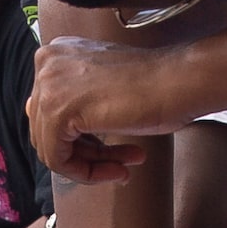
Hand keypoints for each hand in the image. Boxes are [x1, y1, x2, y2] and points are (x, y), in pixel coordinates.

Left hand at [30, 38, 182, 182]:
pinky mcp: (57, 111)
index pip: (49, 112)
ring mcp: (48, 84)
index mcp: (56, 54)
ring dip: (92, 165)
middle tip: (121, 165)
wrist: (179, 81)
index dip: (81, 140)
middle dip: (87, 155)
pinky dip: (88, 173)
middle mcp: (46, 63)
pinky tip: (121, 170)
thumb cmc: (155, 85)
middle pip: (48, 132)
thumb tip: (51, 135)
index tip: (112, 151)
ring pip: (52, 149)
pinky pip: (58, 159)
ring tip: (124, 168)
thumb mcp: (104, 88)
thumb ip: (74, 103)